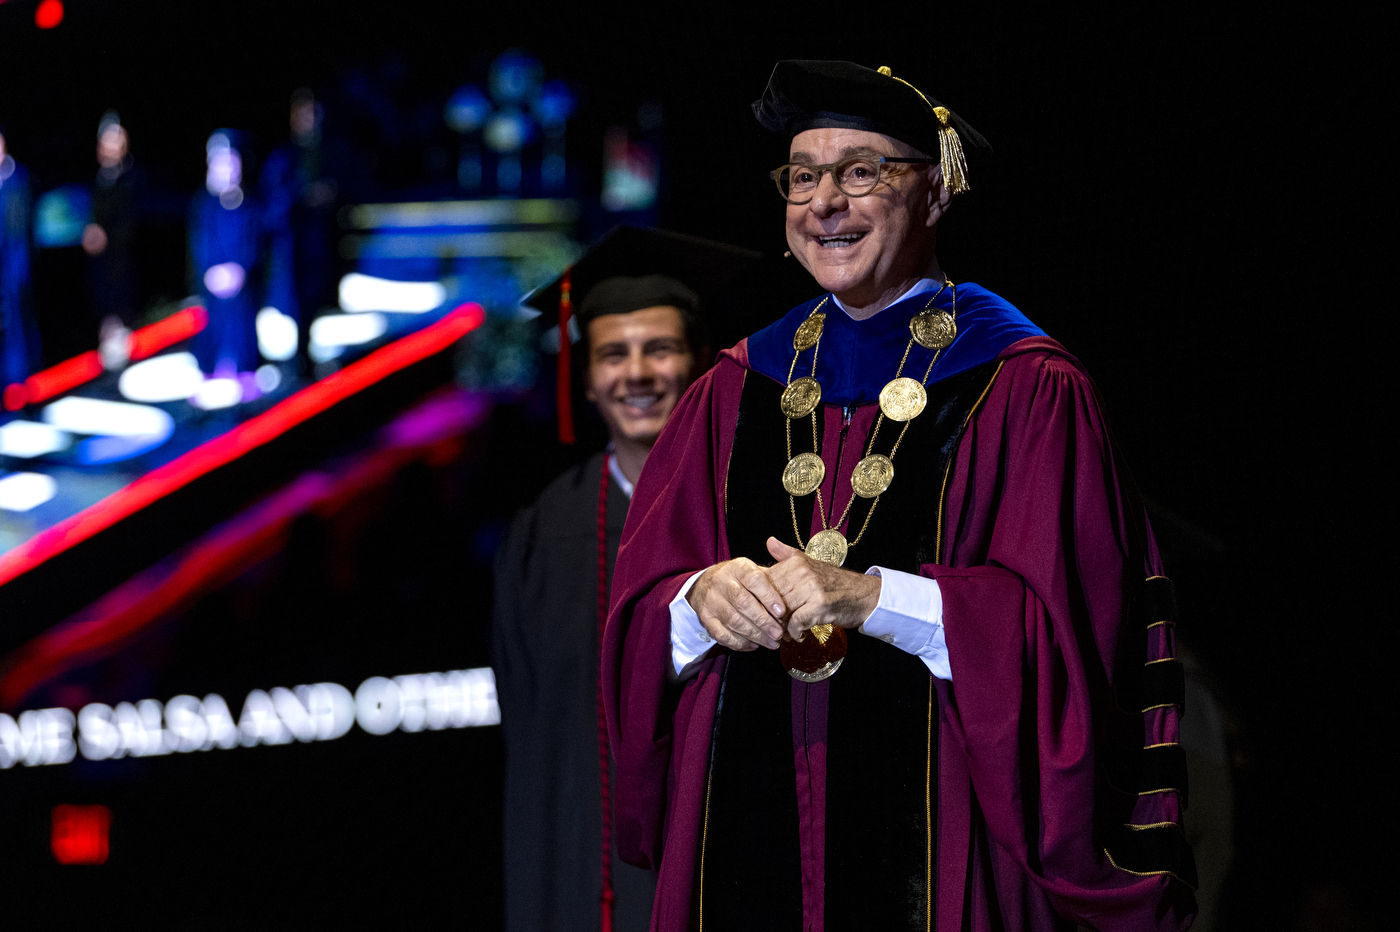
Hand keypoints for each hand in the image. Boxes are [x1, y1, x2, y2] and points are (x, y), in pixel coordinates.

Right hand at [685, 558, 786, 650]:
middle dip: (763, 621)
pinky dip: (740, 643)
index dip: (769, 596)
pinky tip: (754, 645)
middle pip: (743, 603)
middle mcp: (722, 582)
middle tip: (779, 633)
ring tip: (772, 642)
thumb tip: (793, 597)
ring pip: (734, 621)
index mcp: (737, 568)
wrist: (704, 584)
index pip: (754, 580)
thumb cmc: (738, 580)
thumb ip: (771, 581)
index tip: (782, 611)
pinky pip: (722, 635)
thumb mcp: (752, 571)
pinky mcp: (706, 618)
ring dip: (755, 635)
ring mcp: (712, 601)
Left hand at [765, 537, 880, 641]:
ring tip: (784, 632)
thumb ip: (787, 554)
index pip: (766, 581)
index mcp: (796, 563)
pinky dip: (795, 632)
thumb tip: (769, 542)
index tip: (762, 609)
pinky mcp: (820, 605)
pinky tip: (798, 635)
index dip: (761, 599)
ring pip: (782, 611)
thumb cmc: (835, 583)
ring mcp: (812, 589)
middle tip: (771, 625)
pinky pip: (796, 622)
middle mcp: (803, 573)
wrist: (864, 595)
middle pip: (772, 598)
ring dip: (781, 626)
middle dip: (769, 615)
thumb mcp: (810, 563)